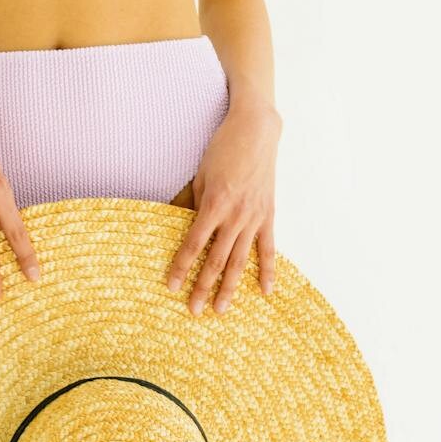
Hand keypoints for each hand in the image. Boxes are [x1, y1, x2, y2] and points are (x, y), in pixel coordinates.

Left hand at [166, 100, 282, 313]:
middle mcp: (236, 216)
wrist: (257, 130)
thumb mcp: (201, 176)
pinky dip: (268, 272)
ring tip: (222, 310)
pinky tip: (265, 292)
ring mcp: (254, 218)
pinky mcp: (268, 217)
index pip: (194, 245)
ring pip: (241, 261)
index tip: (171, 286)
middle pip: (216, 260)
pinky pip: (268, 250)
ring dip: (231, 288)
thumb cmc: (223, 149)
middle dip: (203, 287)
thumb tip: (185, 230)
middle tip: (194, 311)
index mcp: (214, 205)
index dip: (181, 267)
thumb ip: (194, 205)